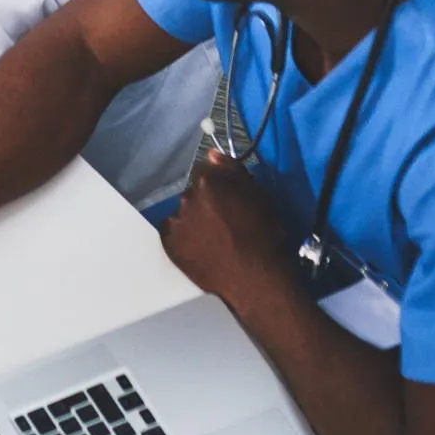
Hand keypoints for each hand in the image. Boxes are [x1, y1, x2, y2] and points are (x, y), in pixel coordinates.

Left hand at [160, 154, 299, 313]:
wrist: (256, 279)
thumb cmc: (265, 236)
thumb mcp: (259, 195)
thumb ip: (232, 170)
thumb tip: (211, 155)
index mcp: (208, 181)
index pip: (207, 171)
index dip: (219, 185)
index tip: (229, 200)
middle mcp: (186, 197)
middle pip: (194, 193)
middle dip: (206, 202)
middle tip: (223, 223)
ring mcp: (176, 221)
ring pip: (184, 214)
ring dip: (195, 220)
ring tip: (213, 240)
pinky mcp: (169, 244)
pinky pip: (175, 233)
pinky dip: (185, 238)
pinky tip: (202, 249)